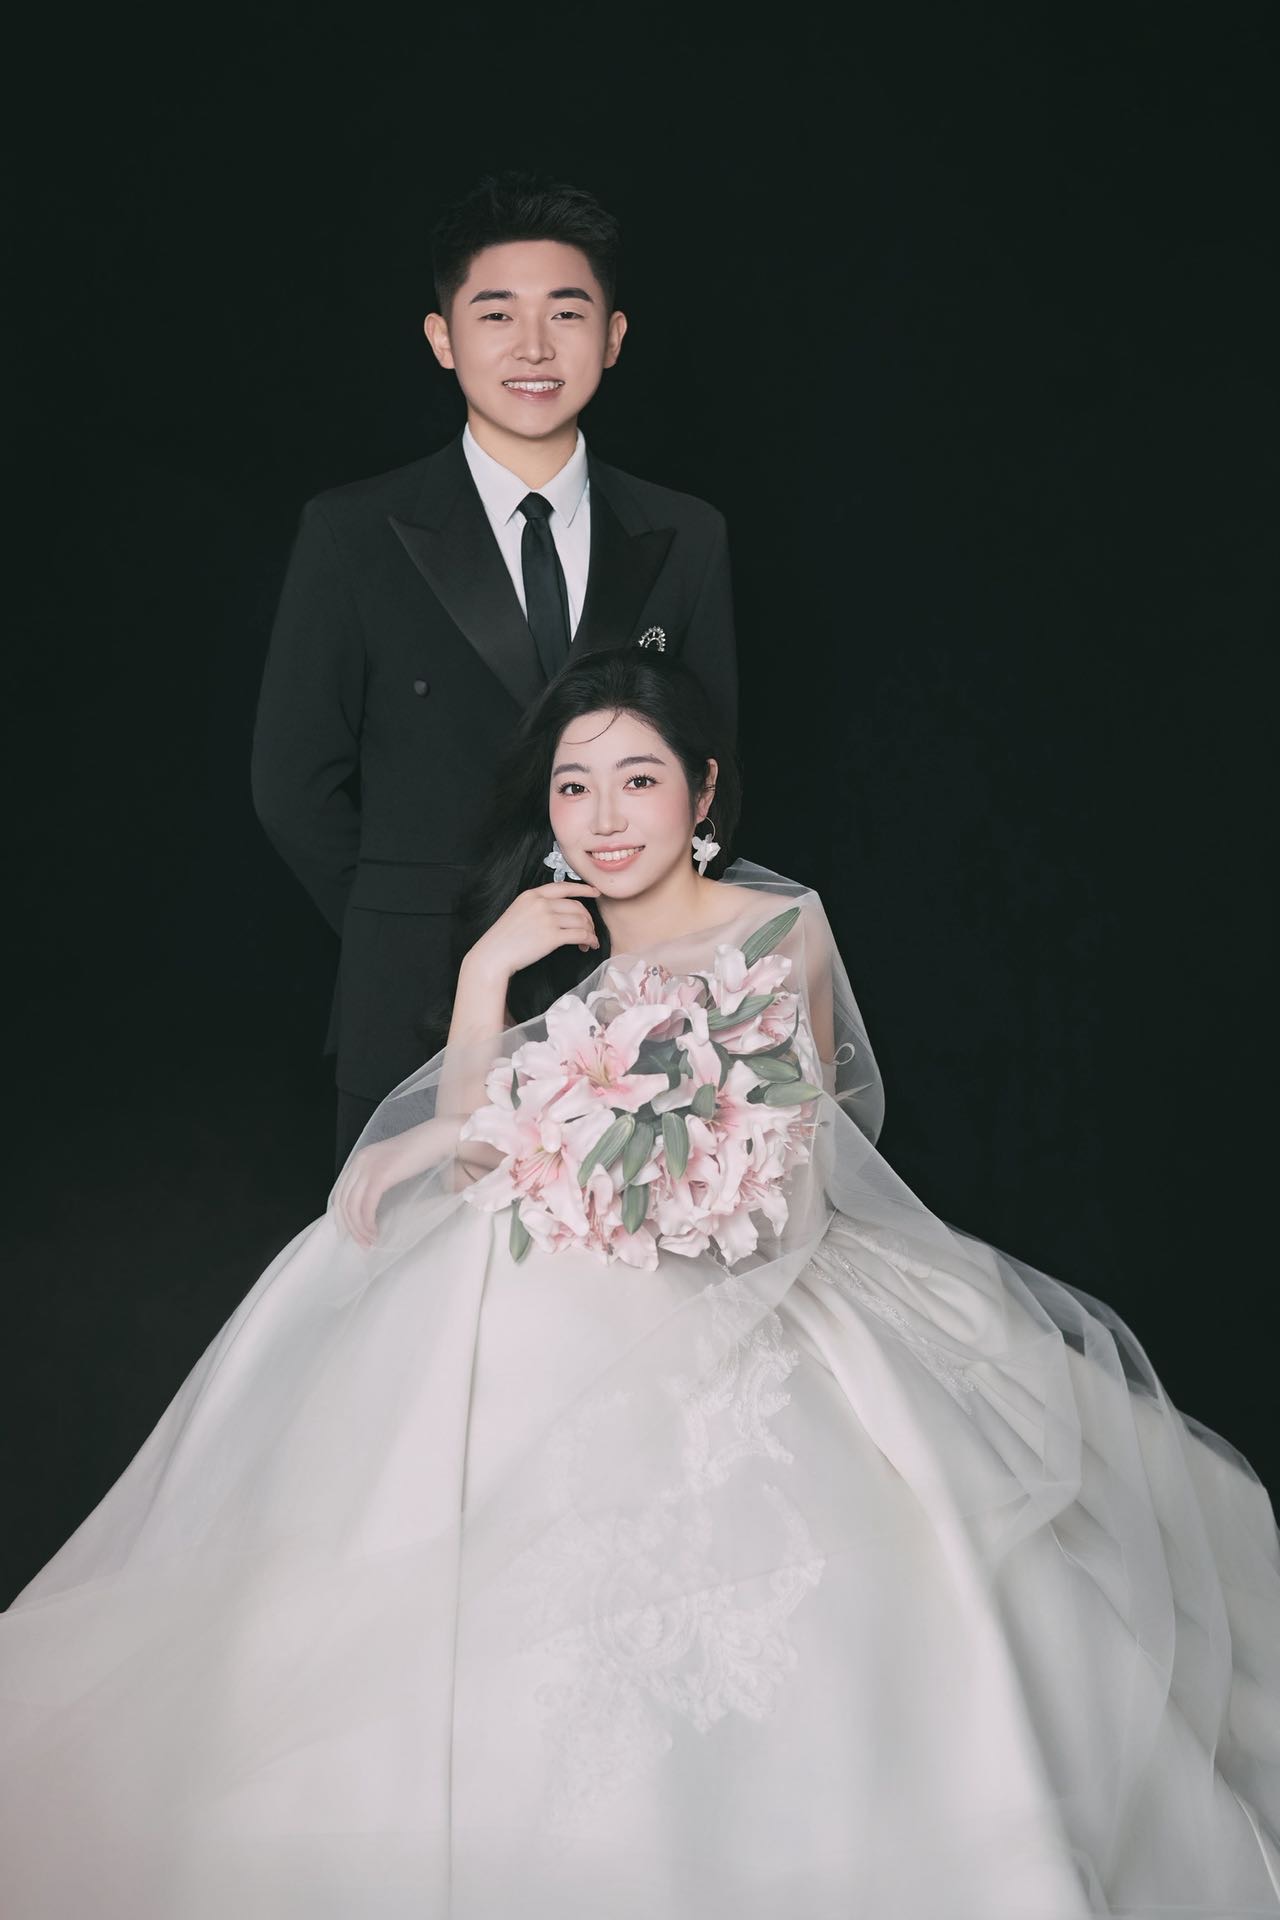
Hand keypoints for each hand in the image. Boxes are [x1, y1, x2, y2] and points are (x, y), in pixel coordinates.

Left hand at [331, 1116, 456, 1248]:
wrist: (437, 1138)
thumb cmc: (421, 1153)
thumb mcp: (391, 1164)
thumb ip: (377, 1178)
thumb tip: (370, 1206)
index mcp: (360, 1159)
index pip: (340, 1193)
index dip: (342, 1217)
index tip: (350, 1233)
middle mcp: (359, 1162)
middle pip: (343, 1202)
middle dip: (350, 1227)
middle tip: (362, 1244)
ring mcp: (369, 1167)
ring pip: (353, 1206)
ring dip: (359, 1229)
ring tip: (370, 1241)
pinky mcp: (381, 1175)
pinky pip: (367, 1205)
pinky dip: (368, 1222)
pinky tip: (376, 1232)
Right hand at [464, 882, 600, 981]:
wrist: (493, 954)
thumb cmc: (504, 939)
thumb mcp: (518, 911)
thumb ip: (537, 906)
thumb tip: (560, 912)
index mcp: (532, 895)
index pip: (564, 887)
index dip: (583, 889)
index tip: (595, 892)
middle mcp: (541, 903)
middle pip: (576, 906)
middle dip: (587, 918)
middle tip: (590, 929)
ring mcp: (547, 919)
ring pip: (581, 921)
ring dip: (589, 932)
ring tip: (589, 941)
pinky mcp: (552, 936)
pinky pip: (580, 935)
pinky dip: (589, 940)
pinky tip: (589, 945)